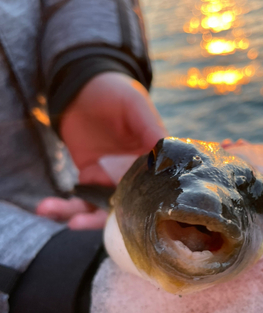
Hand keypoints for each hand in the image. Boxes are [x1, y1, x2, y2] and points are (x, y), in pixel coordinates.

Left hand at [37, 72, 167, 228]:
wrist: (83, 88)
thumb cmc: (116, 93)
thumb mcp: (136, 107)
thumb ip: (150, 129)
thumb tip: (166, 156)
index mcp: (153, 162)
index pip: (156, 190)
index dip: (146, 208)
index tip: (134, 219)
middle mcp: (135, 177)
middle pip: (127, 209)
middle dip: (108, 222)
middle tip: (85, 224)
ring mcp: (111, 180)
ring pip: (101, 210)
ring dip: (82, 219)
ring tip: (69, 221)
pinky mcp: (89, 179)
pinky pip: (79, 200)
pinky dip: (63, 207)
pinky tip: (45, 208)